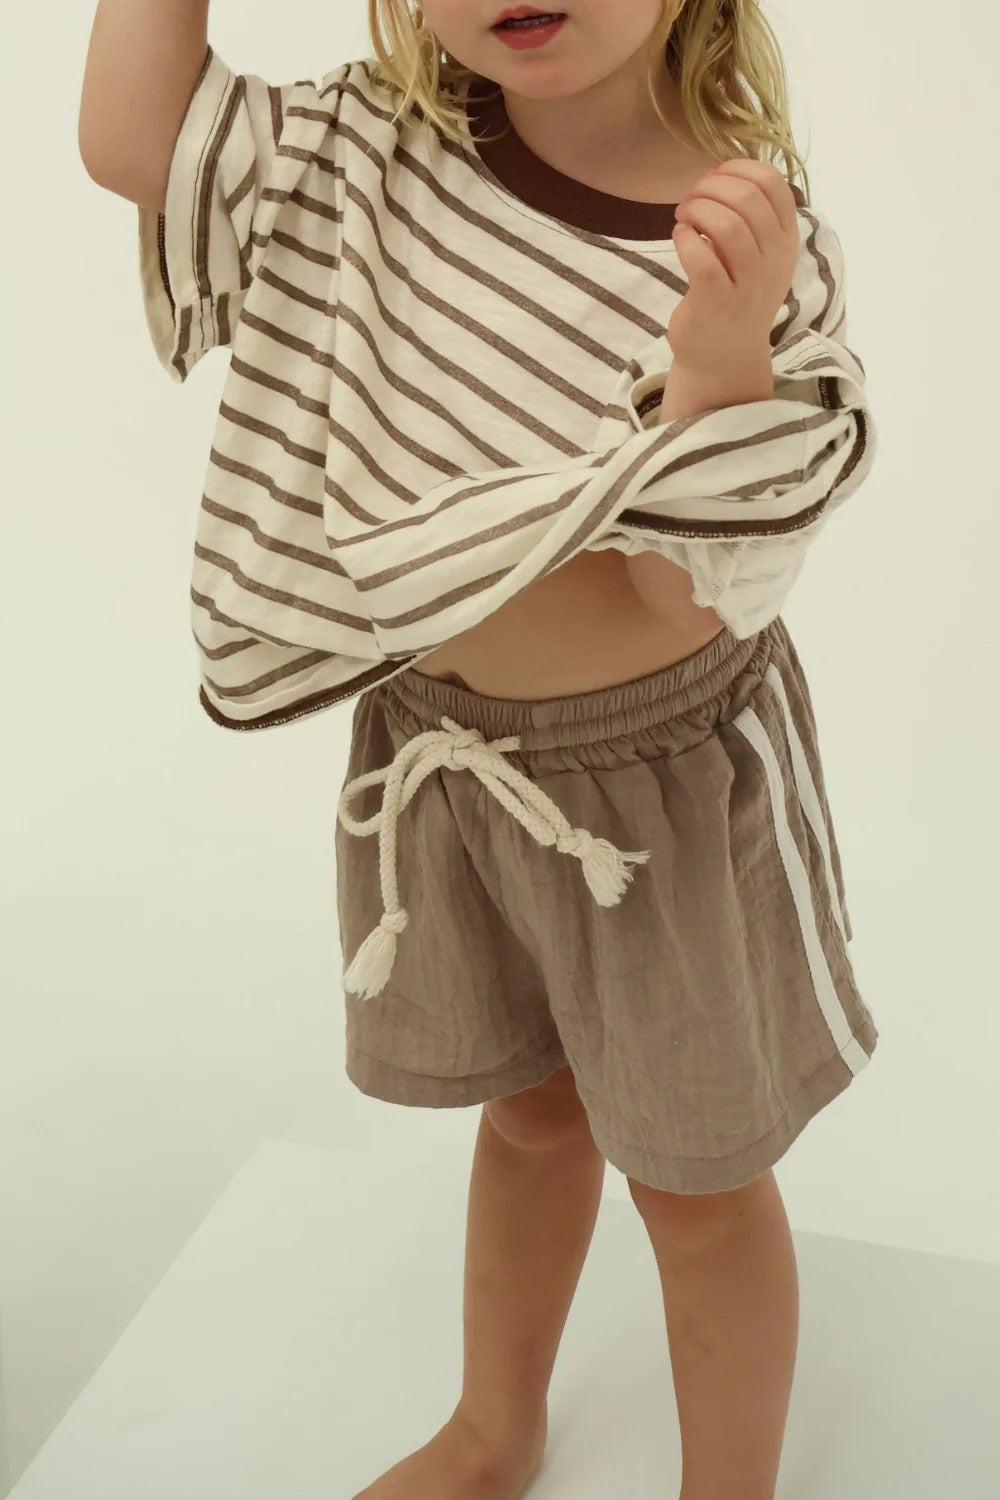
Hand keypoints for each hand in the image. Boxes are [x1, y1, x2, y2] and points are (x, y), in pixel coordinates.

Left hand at [667, 159, 800, 377]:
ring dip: (697, 210)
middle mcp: (773, 261)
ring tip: (683, 217)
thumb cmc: (736, 295)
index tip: (714, 178)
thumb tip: (723, 173)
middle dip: (711, 188)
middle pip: (748, 199)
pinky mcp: (717, 303)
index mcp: (786, 241)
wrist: (725, 356)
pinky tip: (680, 237)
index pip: (773, 184)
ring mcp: (747, 285)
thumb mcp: (759, 254)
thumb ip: (751, 215)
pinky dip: (686, 239)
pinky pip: (702, 260)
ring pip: (728, 226)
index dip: (738, 169)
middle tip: (691, 200)